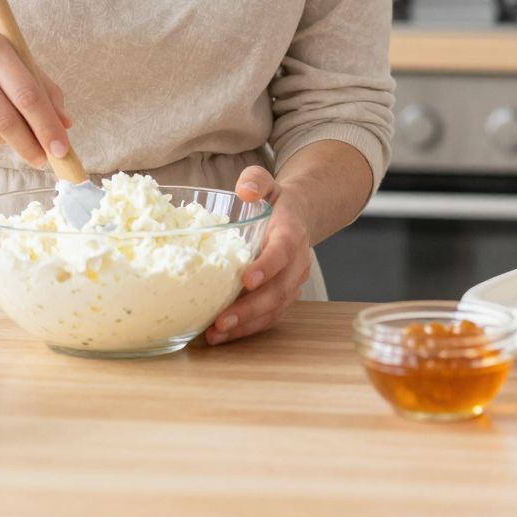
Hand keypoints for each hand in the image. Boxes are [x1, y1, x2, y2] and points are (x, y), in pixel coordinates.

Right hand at [0, 6, 71, 167]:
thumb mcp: (10, 49)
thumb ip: (40, 83)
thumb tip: (64, 122)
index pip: (27, 95)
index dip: (46, 126)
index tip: (61, 148)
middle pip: (6, 120)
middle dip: (30, 146)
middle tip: (45, 160)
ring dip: (9, 141)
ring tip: (19, 138)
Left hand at [206, 166, 310, 345]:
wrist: (299, 217)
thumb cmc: (275, 202)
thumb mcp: (267, 183)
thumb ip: (256, 181)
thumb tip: (245, 190)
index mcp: (291, 232)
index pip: (283, 250)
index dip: (268, 266)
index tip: (247, 280)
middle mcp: (297, 261)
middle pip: (279, 290)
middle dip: (251, 308)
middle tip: (221, 320)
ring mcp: (293, 282)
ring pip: (275, 309)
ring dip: (246, 325)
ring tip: (216, 334)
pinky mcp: (284, 296)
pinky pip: (270, 317)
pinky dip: (248, 329)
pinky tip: (223, 335)